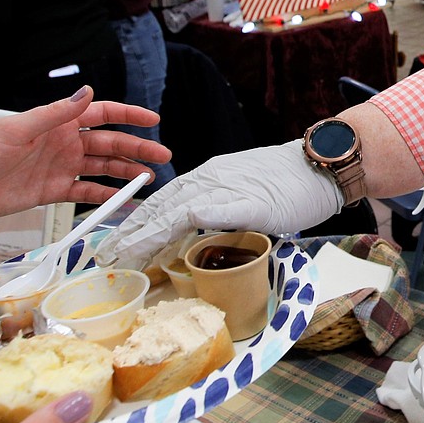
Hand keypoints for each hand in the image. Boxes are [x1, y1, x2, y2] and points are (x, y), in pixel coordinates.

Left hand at [0, 87, 172, 232]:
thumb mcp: (16, 130)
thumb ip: (54, 114)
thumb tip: (86, 92)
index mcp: (54, 121)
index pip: (100, 113)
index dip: (128, 115)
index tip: (153, 119)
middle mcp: (61, 142)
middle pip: (108, 142)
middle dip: (137, 147)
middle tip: (163, 155)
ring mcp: (58, 167)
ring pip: (102, 166)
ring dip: (126, 171)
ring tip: (150, 178)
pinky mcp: (51, 191)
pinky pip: (86, 192)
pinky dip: (106, 196)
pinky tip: (123, 200)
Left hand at [97, 140, 341, 269]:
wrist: (318, 165)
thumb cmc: (285, 185)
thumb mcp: (240, 196)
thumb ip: (215, 211)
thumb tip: (193, 232)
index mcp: (205, 179)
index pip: (160, 203)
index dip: (134, 225)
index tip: (113, 246)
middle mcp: (209, 180)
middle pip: (161, 208)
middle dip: (130, 234)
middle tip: (105, 257)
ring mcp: (229, 189)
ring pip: (181, 209)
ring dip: (150, 232)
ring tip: (127, 252)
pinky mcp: (252, 201)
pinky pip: (222, 208)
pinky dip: (199, 215)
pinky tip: (179, 225)